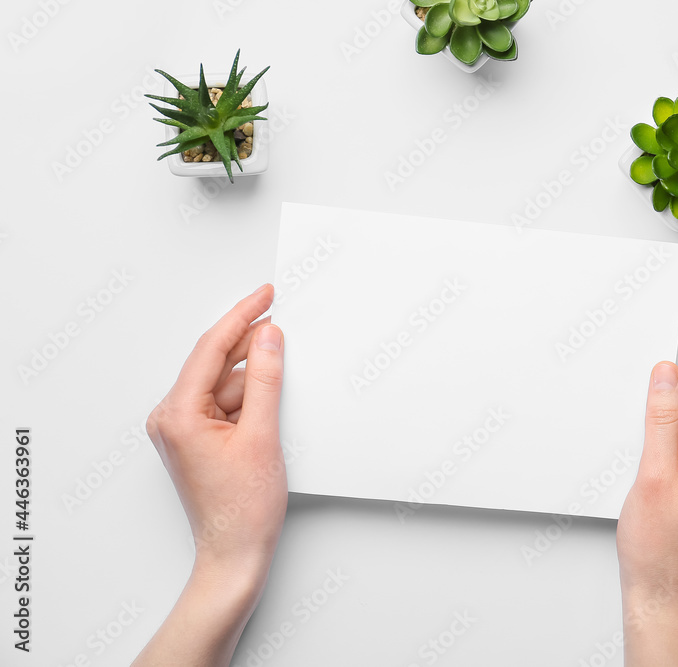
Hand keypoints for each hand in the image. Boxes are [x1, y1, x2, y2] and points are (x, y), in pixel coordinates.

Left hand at [135, 284, 286, 666]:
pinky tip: (273, 402)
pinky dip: (251, 399)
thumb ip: (266, 381)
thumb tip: (269, 338)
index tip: (265, 294)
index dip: (242, 316)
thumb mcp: (262, 435)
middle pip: (218, 364)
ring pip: (226, 384)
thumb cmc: (242, 509)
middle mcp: (172, 418)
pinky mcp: (198, 439)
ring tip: (286, 388)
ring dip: (257, 380)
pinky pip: (226, 404)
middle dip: (253, 347)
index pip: (212, 348)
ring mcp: (183, 429)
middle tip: (286, 325)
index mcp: (177, 413)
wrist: (234, 555)